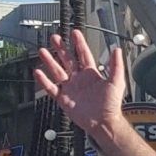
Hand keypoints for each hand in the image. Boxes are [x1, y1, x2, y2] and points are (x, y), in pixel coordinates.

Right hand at [36, 29, 128, 145]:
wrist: (103, 122)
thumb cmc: (111, 105)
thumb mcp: (116, 82)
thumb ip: (116, 65)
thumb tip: (117, 50)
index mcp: (91, 74)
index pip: (83, 54)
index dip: (78, 43)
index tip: (74, 33)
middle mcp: (79, 79)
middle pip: (67, 60)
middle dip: (61, 48)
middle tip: (55, 38)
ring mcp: (70, 88)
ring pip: (57, 71)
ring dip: (50, 61)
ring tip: (43, 51)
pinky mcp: (63, 98)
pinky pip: (51, 88)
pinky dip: (44, 81)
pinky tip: (38, 72)